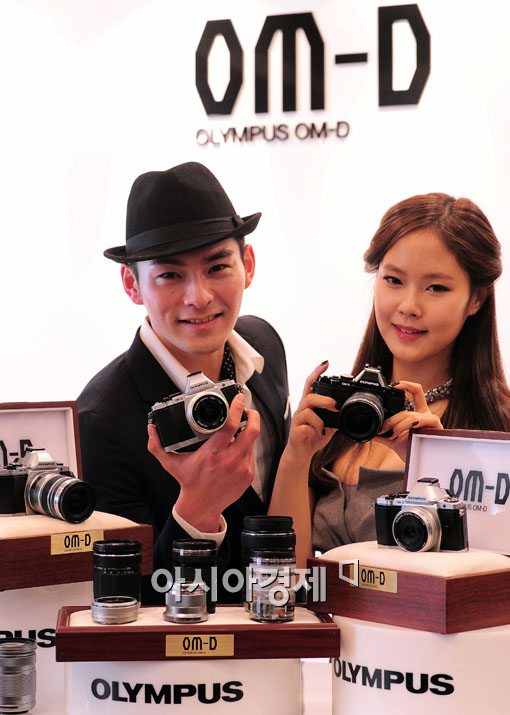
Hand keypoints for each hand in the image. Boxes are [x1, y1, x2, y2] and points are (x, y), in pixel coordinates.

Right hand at [147, 393, 259, 531]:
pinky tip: (238, 447)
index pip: (230, 425)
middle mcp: (229, 460)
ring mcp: (241, 468)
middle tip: (248, 409)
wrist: (201, 506)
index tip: (237, 400)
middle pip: (252, 431)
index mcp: (212, 454)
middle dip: (253, 416)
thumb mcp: (171, 463)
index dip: (236, 409)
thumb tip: (151, 429)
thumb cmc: (188, 483)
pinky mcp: (248, 475)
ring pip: (252, 442)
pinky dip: (246, 448)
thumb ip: (157, 446)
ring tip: (240, 428)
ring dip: (247, 432)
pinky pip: (251, 455)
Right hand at [285, 361, 336, 460]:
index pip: (310, 384)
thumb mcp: (327, 425)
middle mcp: (302, 411)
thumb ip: (335, 417)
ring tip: (324, 427)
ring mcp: (297, 422)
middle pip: (308, 397)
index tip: (326, 363)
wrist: (300, 454)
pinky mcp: (296, 433)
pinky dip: (313, 431)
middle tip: (334, 405)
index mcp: (309, 406)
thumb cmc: (312, 437)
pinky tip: (317, 435)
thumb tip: (349, 411)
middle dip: (323, 399)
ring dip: (319, 419)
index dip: (317, 373)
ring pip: (306, 412)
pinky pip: (304, 428)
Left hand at [374, 380, 442, 460]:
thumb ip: (382, 435)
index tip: (394, 385)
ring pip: (409, 415)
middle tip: (383, 429)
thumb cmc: (412, 452)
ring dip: (396, 424)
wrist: (421, 466)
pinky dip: (404, 426)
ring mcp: (431, 420)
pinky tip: (398, 434)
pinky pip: (417, 420)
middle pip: (407, 408)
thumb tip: (369, 432)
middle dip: (391, 419)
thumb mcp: (393, 441)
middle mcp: (425, 415)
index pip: (416, 392)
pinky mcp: (435, 426)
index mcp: (418, 414)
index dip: (407, 385)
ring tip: (391, 435)